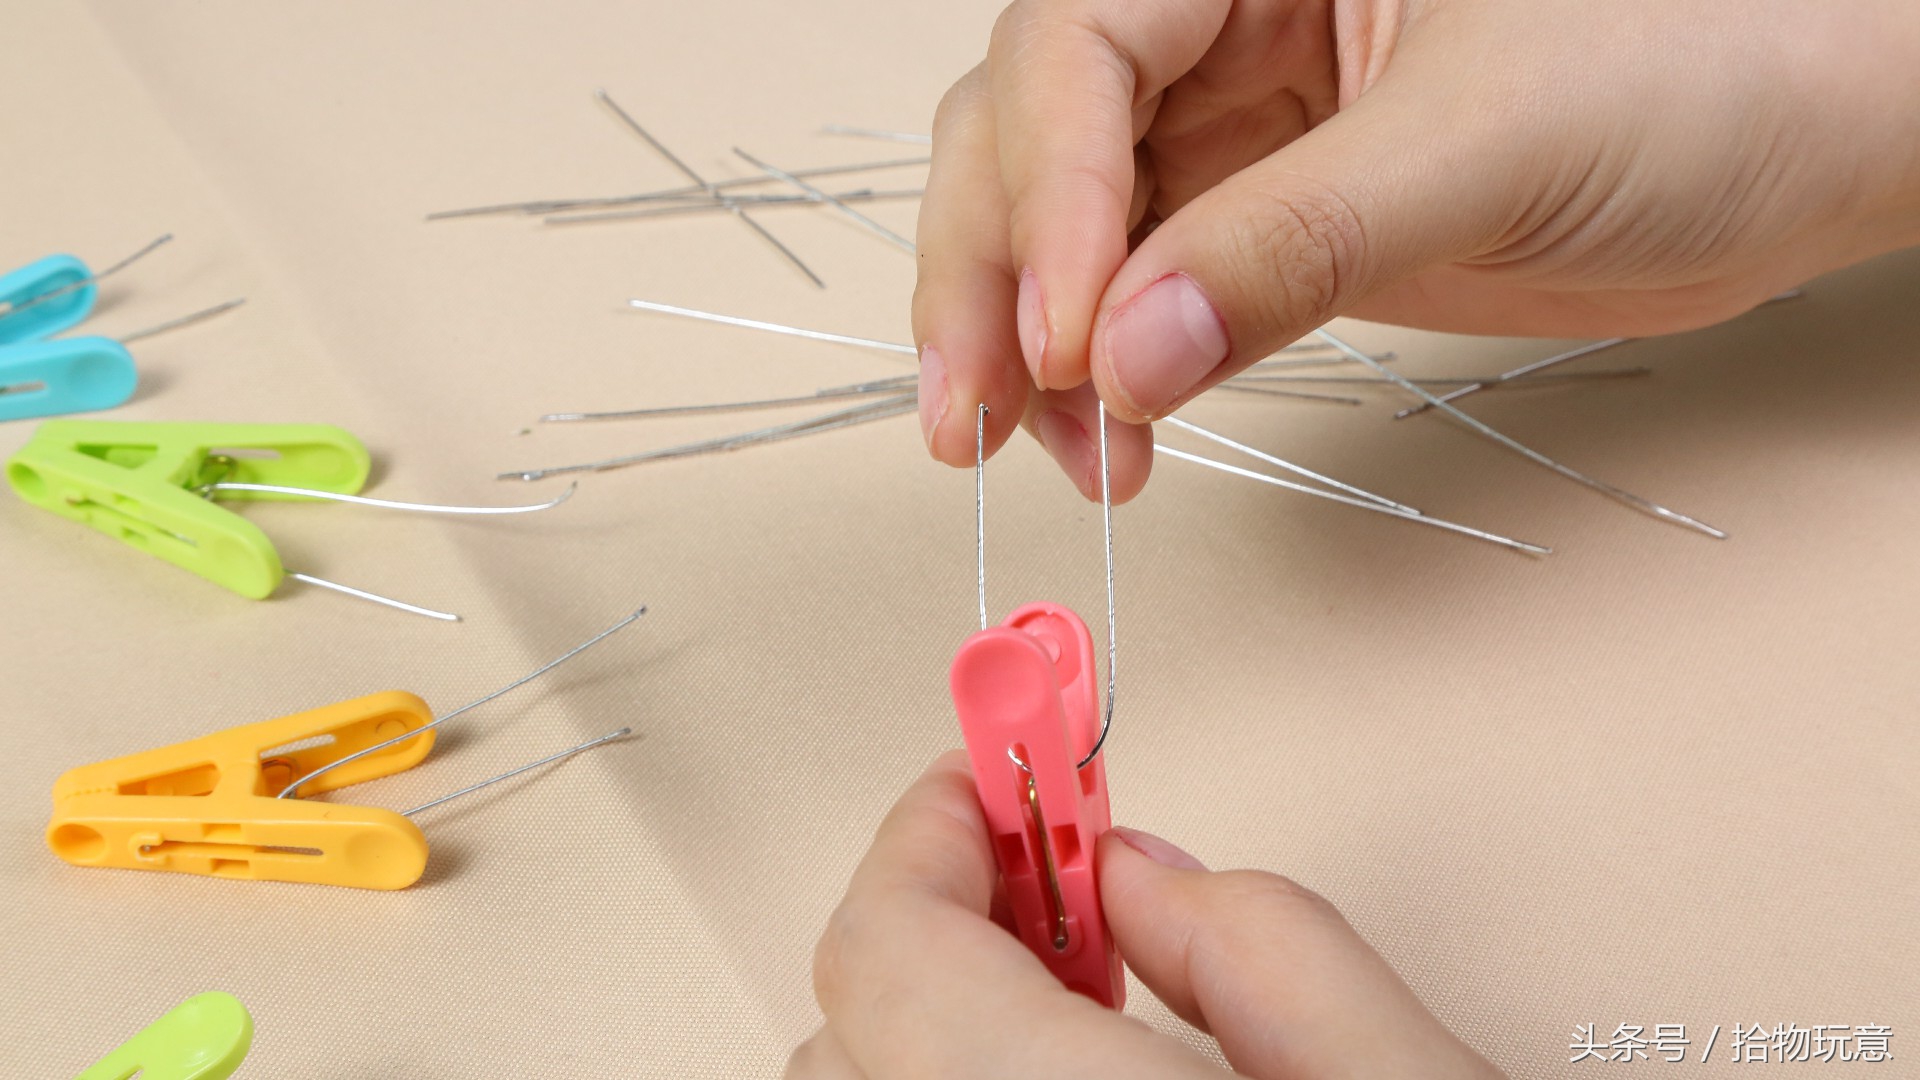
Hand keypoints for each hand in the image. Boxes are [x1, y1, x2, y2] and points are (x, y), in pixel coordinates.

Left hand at [788, 752, 1504, 1078]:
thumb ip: (1268, 950)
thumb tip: (1146, 876)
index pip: (883, 942)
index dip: (935, 828)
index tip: (1004, 768)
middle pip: (851, 1024)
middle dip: (944, 916)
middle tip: (1061, 874)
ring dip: (938, 1016)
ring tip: (1083, 992)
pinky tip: (1075, 1075)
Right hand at [910, 0, 1919, 499]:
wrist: (1799, 141)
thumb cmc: (1699, 64)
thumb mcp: (1487, 144)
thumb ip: (1296, 245)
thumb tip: (1128, 355)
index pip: (1080, 49)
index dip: (1050, 197)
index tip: (1068, 338)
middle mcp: (1220, 20)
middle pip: (1025, 135)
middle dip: (991, 281)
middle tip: (978, 417)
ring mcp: (1233, 125)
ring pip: (1058, 227)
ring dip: (1031, 348)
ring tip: (1069, 459)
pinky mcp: (1261, 220)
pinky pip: (1134, 297)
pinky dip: (1105, 377)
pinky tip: (1116, 439)